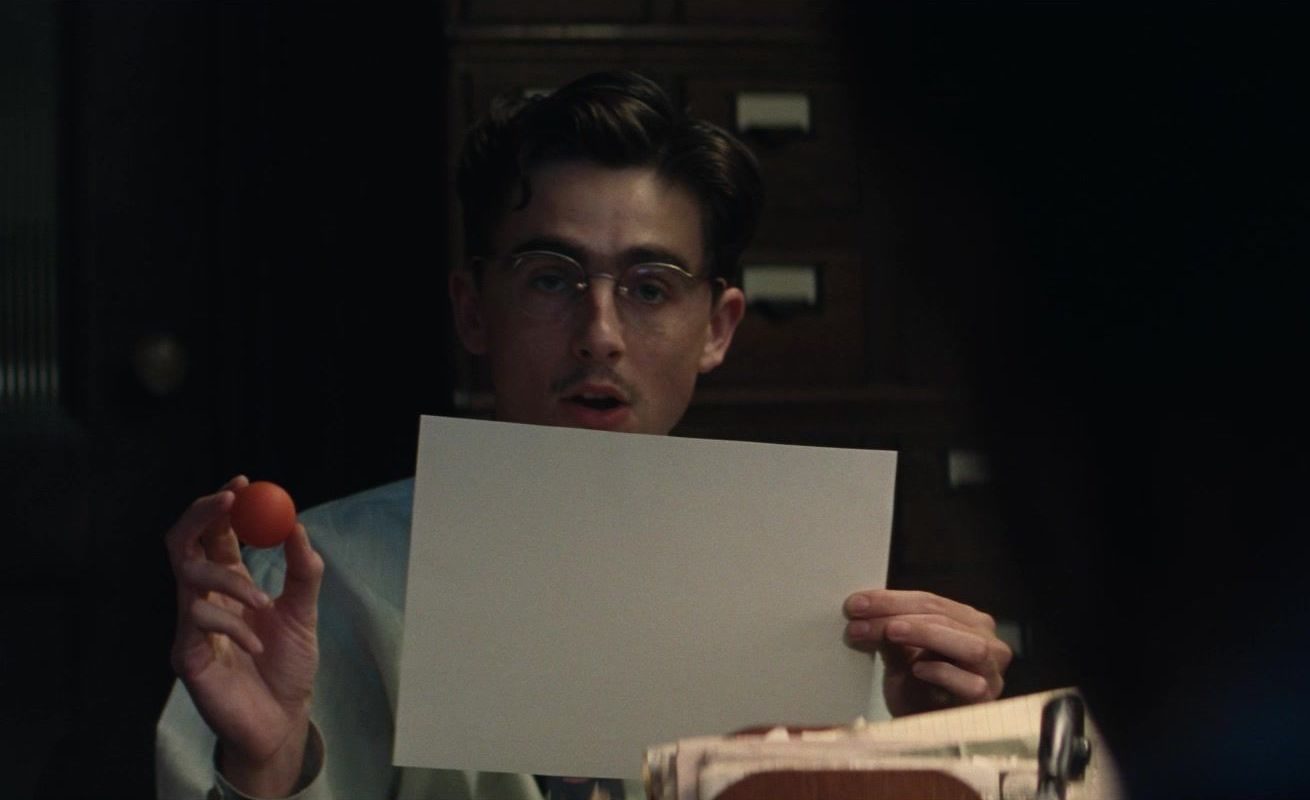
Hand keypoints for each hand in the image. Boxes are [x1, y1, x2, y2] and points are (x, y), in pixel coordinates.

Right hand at [166, 475, 323, 796]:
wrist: (282, 719)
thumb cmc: (288, 665)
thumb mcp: (305, 611)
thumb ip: (303, 569)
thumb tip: (297, 523)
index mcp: (229, 581)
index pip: (215, 532)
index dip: (222, 504)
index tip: (243, 482)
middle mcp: (203, 597)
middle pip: (182, 542)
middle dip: (202, 515)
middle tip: (230, 500)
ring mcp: (190, 625)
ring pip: (189, 577)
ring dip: (230, 580)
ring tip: (263, 604)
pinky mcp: (186, 655)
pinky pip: (198, 623)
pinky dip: (234, 626)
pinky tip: (257, 645)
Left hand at [843, 589, 1010, 716]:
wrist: (926, 737)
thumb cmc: (918, 692)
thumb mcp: (898, 657)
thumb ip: (886, 633)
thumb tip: (858, 609)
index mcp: (966, 622)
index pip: (929, 602)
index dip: (890, 599)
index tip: (855, 604)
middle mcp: (987, 642)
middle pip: (944, 617)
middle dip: (898, 614)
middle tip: (860, 621)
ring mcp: (991, 672)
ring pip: (968, 644)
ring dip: (925, 634)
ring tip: (890, 631)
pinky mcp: (987, 701)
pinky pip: (971, 683)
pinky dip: (944, 672)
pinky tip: (918, 669)